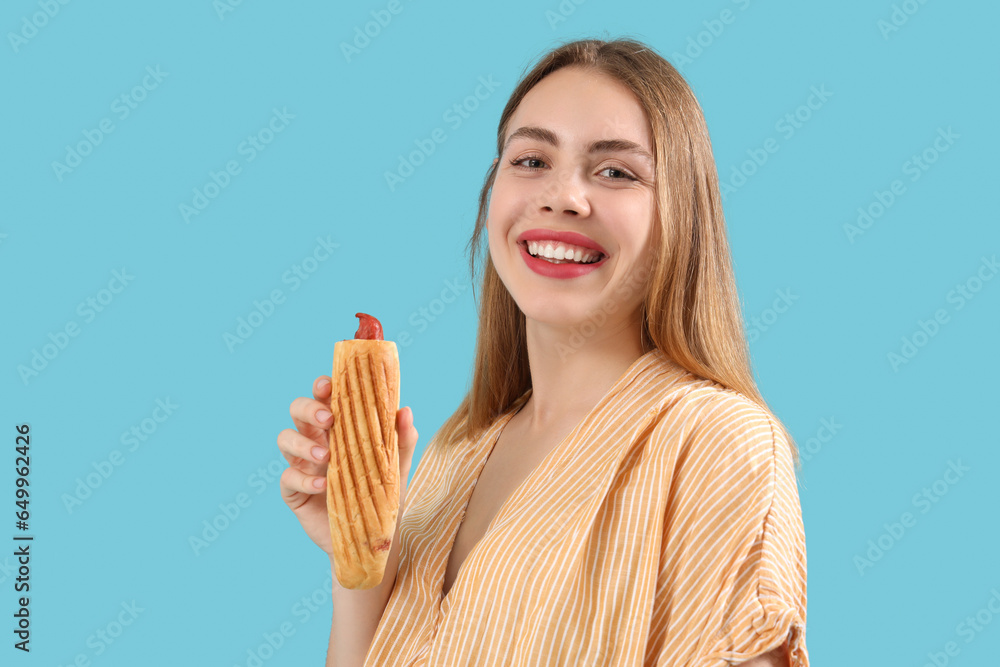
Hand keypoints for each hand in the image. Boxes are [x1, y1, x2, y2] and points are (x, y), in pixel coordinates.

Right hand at [278, 375, 418, 555]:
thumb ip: (402, 440)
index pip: (325, 398)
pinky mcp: (294, 492)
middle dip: (308, 409)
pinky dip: (303, 478)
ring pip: (285, 439)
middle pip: (297, 411)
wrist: (372, 539)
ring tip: (326, 456)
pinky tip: (322, 484)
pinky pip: (287, 478)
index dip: (321, 387)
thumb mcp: (396, 468)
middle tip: (329, 419)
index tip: (328, 384)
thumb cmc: (382, 496)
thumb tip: (405, 410)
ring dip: (302, 443)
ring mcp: (303, 465)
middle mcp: (317, 441)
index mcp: (339, 428)